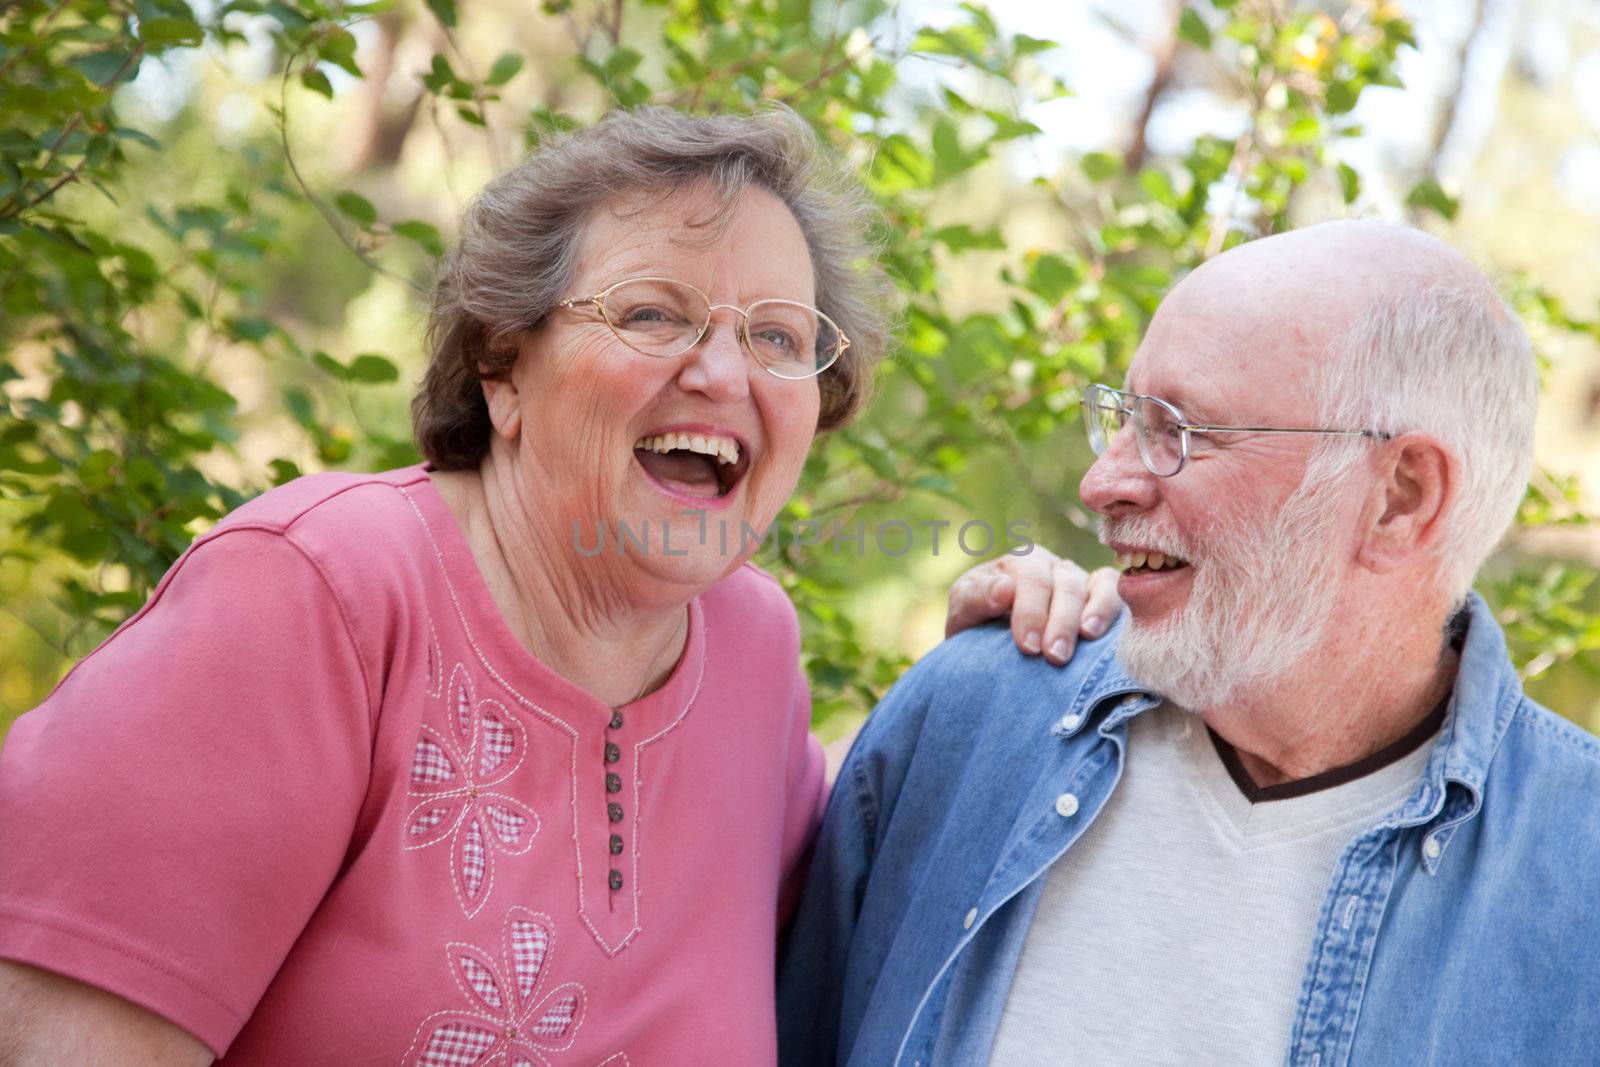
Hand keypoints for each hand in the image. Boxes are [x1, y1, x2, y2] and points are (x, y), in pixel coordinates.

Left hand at [945, 548, 1120, 665]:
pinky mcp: (1100, 596)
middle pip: (1066, 585)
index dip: (1031, 612)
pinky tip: (1110, 631)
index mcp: (1020, 562)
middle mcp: (1053, 566)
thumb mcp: (964, 611)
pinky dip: (1114, 606)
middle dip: (1061, 621)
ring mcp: (1080, 579)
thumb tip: (1005, 588)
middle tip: (1055, 656)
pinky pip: (1115, 591)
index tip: (1028, 647)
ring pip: (1095, 586)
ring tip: (1088, 637)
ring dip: (1094, 613)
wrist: (989, 644)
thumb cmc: (977, 624)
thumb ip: (976, 598)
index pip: (1031, 580)